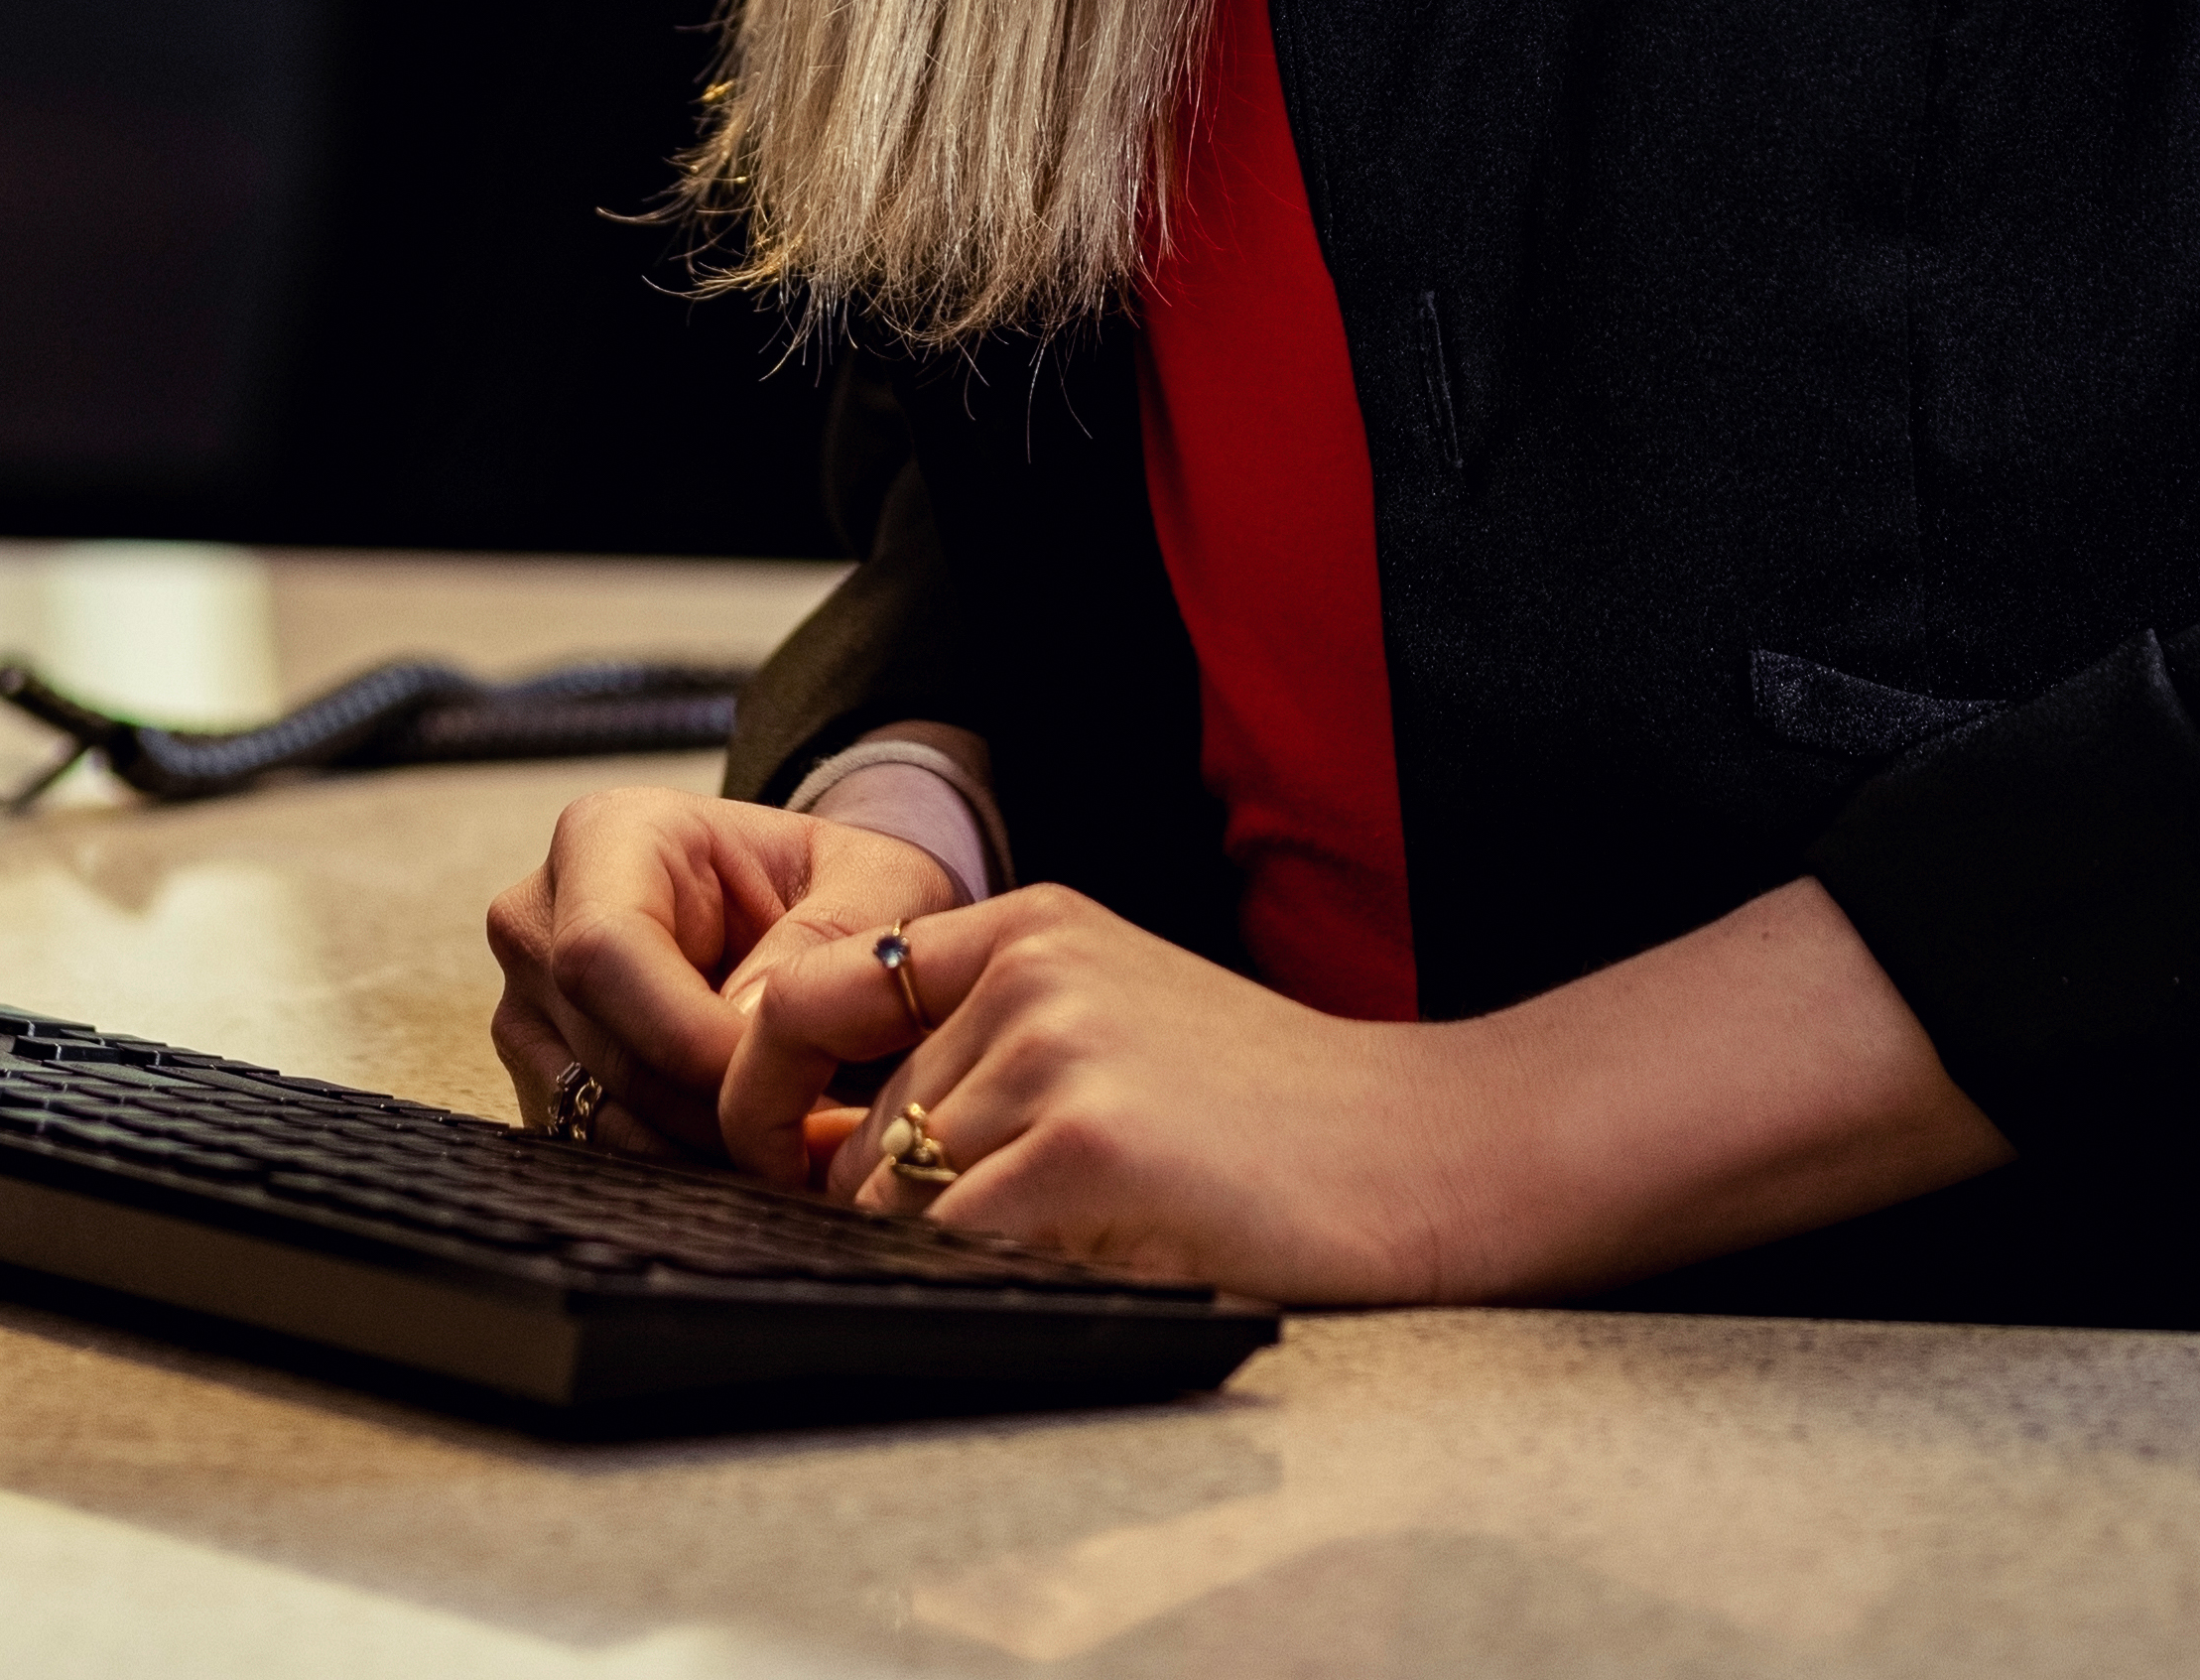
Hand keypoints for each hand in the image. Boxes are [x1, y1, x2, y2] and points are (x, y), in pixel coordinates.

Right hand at [483, 788, 956, 1159]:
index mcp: (605, 836)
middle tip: (816, 1137)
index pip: (606, 952)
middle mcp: (538, 919)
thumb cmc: (844, 886)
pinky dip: (682, 1169)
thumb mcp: (876, 883)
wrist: (811, 912)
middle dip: (718, 1110)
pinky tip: (750, 1149)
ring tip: (795, 1144)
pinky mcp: (542, 1080)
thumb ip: (827, 936)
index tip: (785, 1084)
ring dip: (706, 1153)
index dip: (691, 1037)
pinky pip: (597, 1151)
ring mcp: (527, 1007)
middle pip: (607, 1051)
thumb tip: (743, 1029)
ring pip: (599, 1118)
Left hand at [821, 874, 2010, 1305]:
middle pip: (861, 1125)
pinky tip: (1093, 1261)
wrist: (1423, 1148)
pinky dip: (994, 1275)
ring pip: (899, 1192)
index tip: (797, 1158)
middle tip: (1022, 1235)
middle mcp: (1026, 967)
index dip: (777, 1087)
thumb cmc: (1275, 1108)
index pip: (817, 991)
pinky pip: (958, 1238)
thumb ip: (975, 1051)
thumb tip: (818, 1144)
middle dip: (894, 1206)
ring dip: (958, 1250)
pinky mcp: (1085, 1140)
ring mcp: (1054, 1047)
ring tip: (1086, 1238)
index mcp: (1028, 925)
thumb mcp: (1113, 1020)